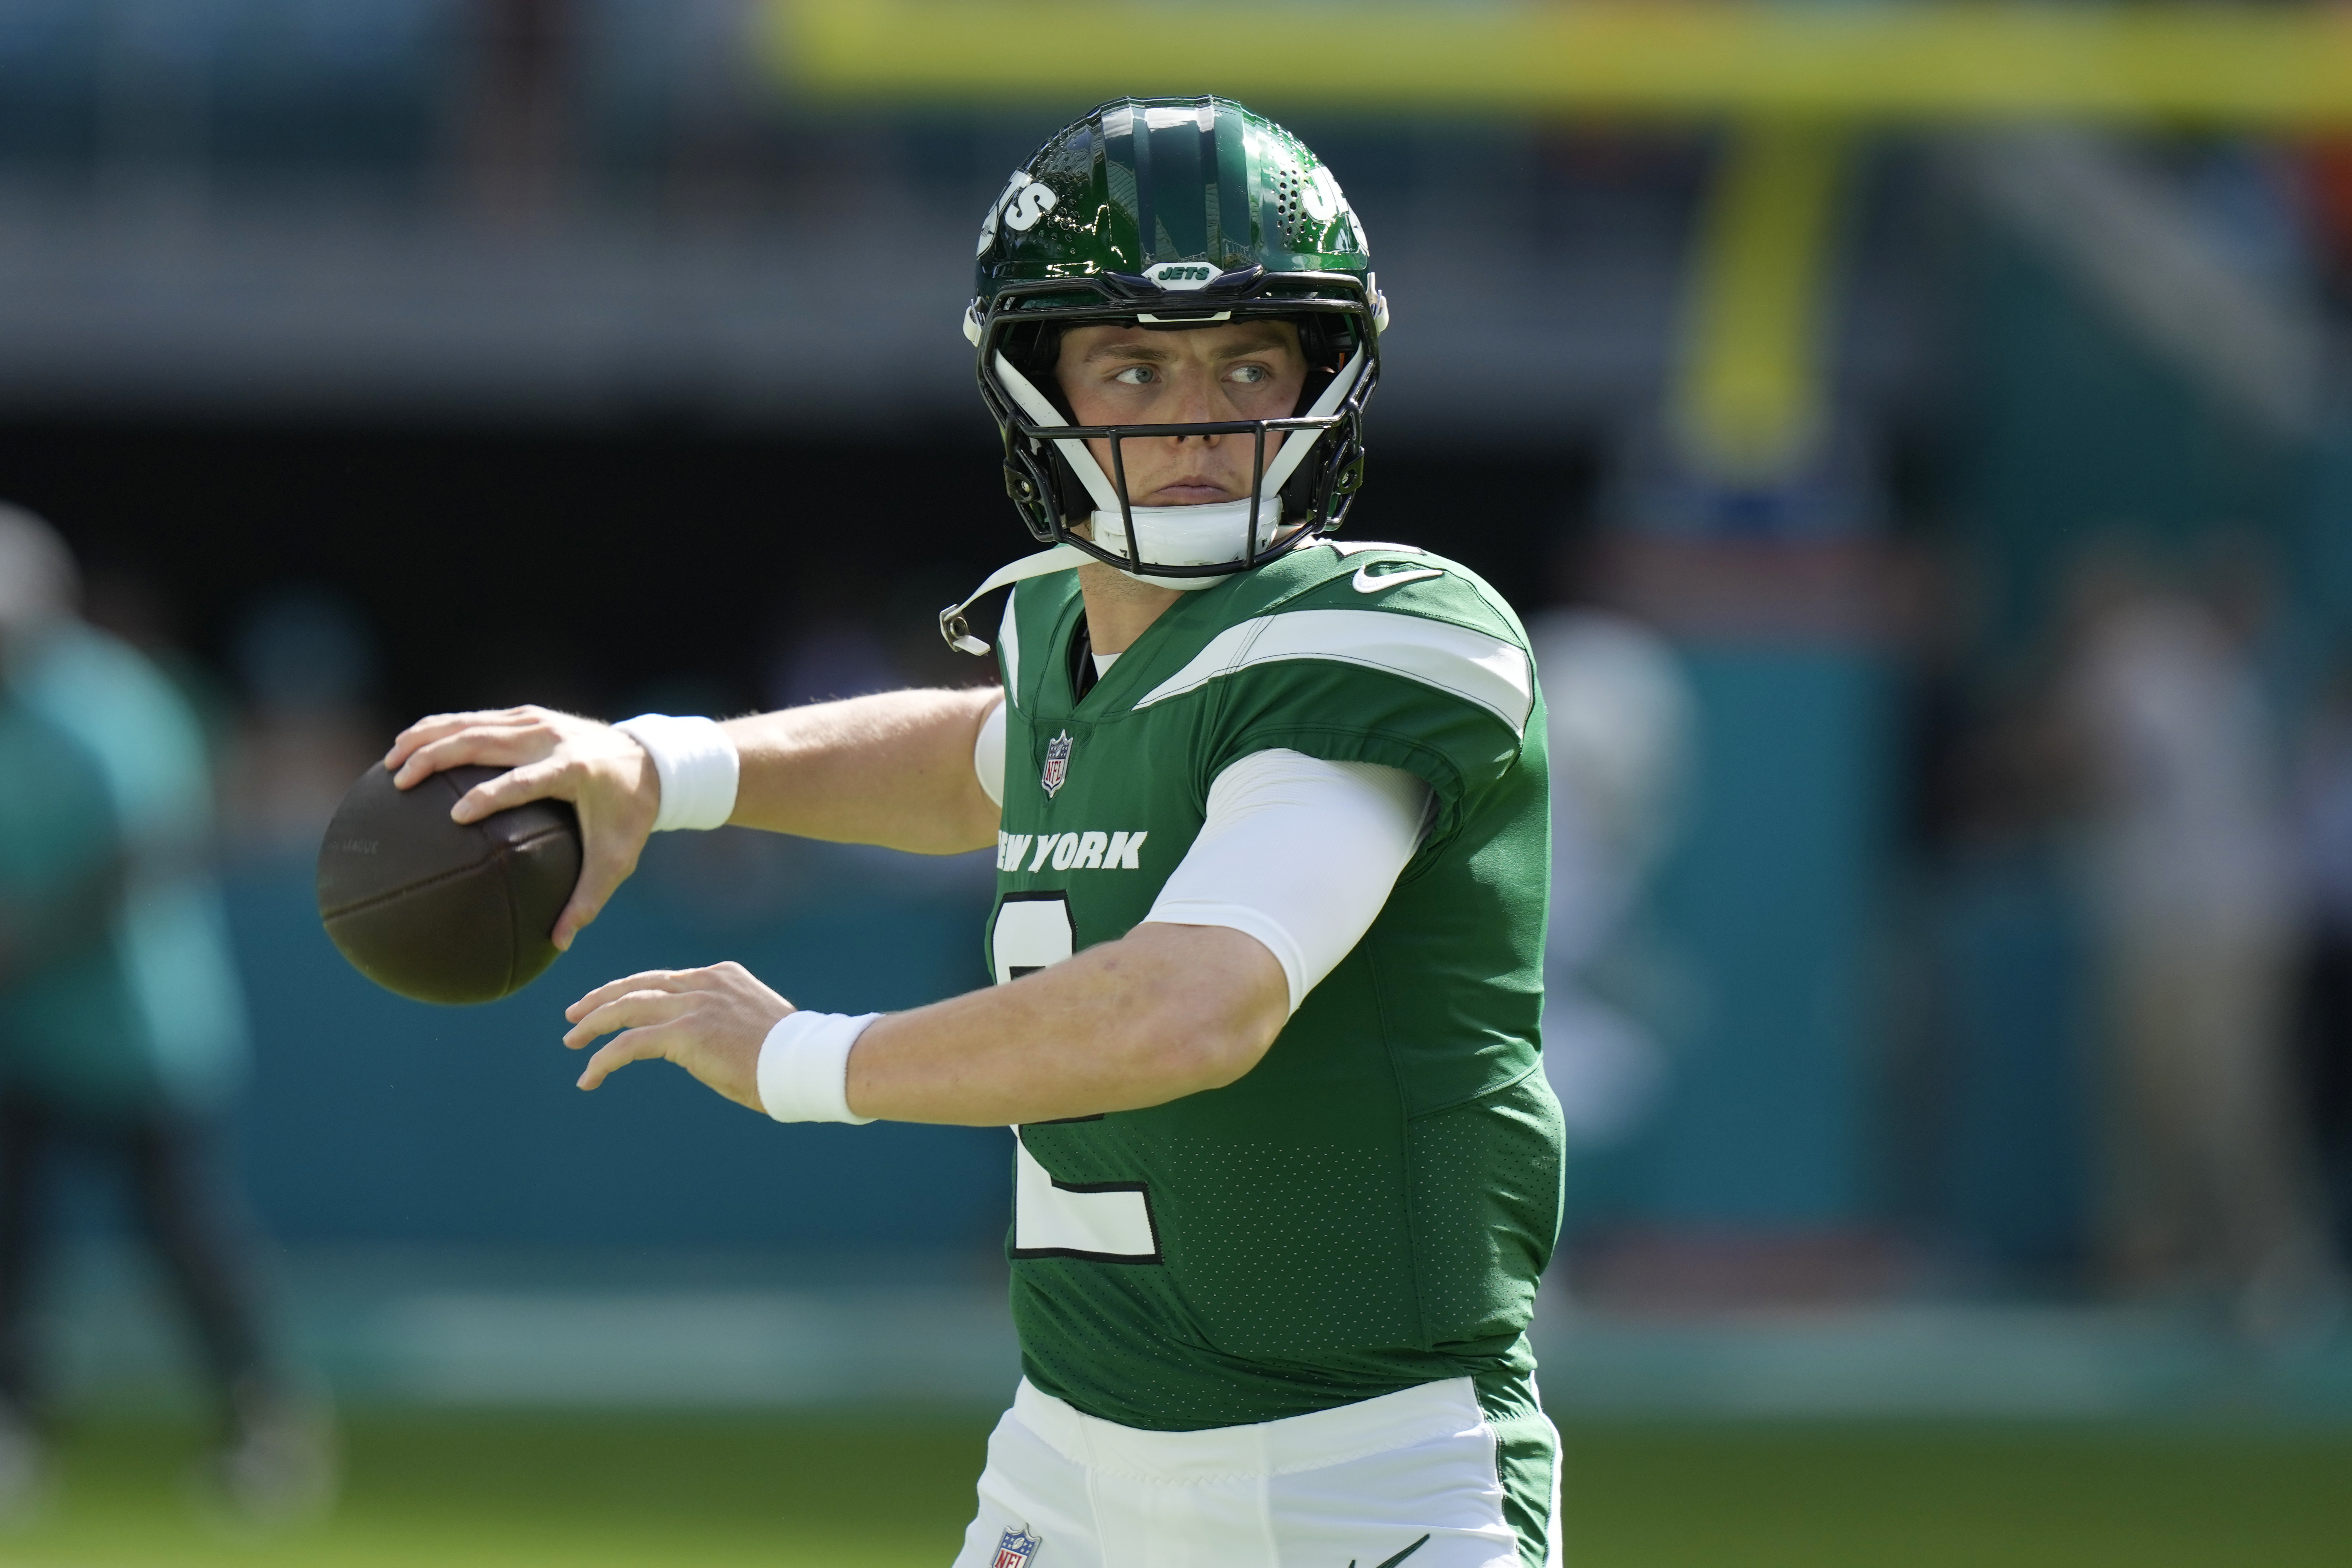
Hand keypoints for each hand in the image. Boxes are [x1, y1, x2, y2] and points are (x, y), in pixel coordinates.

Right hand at [384, 705, 659, 949]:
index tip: (455, 816)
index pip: (523, 781)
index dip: (489, 796)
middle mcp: (551, 739)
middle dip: (436, 756)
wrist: (652, 760)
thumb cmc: (630, 816)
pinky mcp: (527, 715)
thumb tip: (558, 945)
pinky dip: (441, 729)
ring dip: (427, 737)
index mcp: (572, 770)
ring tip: (390, 761)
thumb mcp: (616, 860)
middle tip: (400, 781)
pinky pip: (477, 719)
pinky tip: (411, 746)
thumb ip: (587, 900)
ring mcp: (537, 721)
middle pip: (483, 740)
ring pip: (471, 722)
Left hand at [562, 961, 790, 1110]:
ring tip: (572, 1040)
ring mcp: (694, 1005)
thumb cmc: (789, 1054)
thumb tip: (702, 1041)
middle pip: (638, 985)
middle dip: (601, 998)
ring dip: (594, 1024)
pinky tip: (589, 1076)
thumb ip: (722, 1020)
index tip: (612, 1003)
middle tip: (575, 1013)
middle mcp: (704, 983)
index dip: (631, 991)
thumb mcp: (751, 1022)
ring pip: (626, 1009)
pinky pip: (630, 1045)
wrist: (807, 1061)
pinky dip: (603, 1059)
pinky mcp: (685, 1034)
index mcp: (721, 976)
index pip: (664, 979)